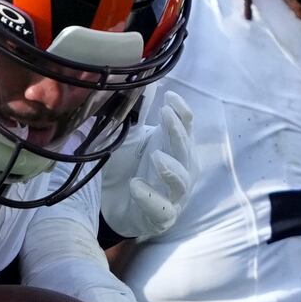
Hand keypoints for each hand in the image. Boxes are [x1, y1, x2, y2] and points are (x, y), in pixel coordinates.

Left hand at [98, 91, 194, 242]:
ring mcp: (174, 196)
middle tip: (165, 115)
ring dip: (170, 167)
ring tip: (155, 155)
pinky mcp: (161, 217)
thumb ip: (135, 116)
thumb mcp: (131, 139)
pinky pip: (161, 209)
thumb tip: (134, 83)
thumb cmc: (129, 169)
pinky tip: (135, 185)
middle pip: (186, 150)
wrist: (114, 207)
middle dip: (178, 132)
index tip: (168, 95)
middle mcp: (181, 170)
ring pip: (181, 181)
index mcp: (176, 148)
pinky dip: (149, 197)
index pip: (186, 126)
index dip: (181, 111)